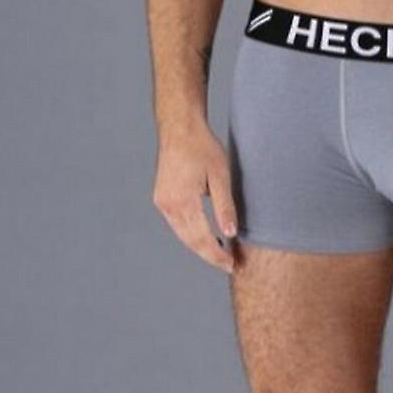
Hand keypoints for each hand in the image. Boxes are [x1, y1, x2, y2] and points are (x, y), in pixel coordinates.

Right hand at [152, 122, 237, 273]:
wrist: (179, 128)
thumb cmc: (202, 147)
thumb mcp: (220, 175)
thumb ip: (225, 206)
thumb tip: (230, 234)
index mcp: (182, 201)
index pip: (202, 238)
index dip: (217, 255)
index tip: (231, 264)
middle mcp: (168, 205)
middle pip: (190, 241)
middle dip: (209, 255)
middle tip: (228, 264)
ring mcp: (162, 202)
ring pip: (182, 234)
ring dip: (200, 246)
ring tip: (220, 253)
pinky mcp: (161, 198)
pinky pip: (177, 223)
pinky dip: (191, 233)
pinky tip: (205, 236)